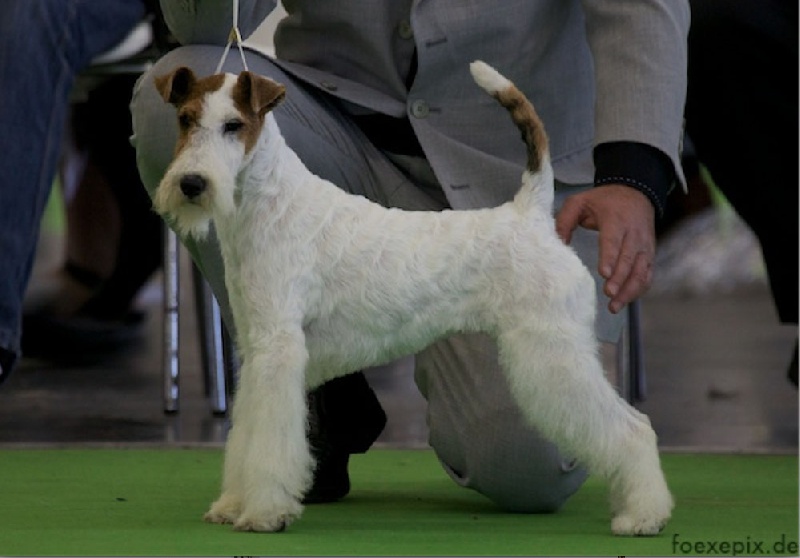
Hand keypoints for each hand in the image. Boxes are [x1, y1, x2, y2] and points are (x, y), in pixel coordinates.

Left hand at [555, 185, 654, 313]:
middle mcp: (634, 233)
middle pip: (628, 259)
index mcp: (616, 219)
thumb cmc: (603, 201)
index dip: (610, 257)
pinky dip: (639, 289)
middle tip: (609, 294)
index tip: (604, 274)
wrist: (636, 192)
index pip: (614, 240)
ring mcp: (645, 245)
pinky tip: (626, 301)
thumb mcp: (580, 202)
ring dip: (630, 289)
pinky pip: (647, 274)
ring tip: (615, 306)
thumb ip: (564, 220)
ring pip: (641, 270)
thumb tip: (556, 244)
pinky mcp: (649, 254)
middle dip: (620, 278)